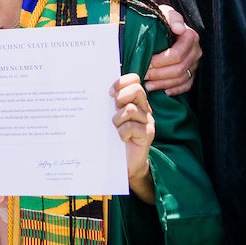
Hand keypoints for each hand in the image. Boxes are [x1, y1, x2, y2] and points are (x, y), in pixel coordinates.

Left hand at [110, 73, 155, 203]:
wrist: (125, 164)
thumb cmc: (115, 139)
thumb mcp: (112, 117)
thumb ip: (110, 104)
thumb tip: (97, 88)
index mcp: (135, 101)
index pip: (135, 80)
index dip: (122, 82)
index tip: (109, 92)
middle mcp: (144, 109)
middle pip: (137, 90)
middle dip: (121, 97)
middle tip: (114, 109)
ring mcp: (148, 121)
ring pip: (130, 109)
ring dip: (117, 119)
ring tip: (116, 129)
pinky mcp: (148, 134)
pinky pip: (131, 126)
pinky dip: (122, 132)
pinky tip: (121, 139)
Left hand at [144, 5, 200, 95]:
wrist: (167, 26)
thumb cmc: (164, 20)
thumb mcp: (165, 13)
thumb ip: (172, 17)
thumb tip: (178, 28)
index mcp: (190, 37)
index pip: (177, 55)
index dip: (160, 61)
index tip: (146, 62)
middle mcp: (196, 51)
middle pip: (179, 69)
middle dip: (159, 74)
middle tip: (143, 74)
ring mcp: (195, 63)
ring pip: (182, 79)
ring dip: (164, 84)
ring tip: (148, 85)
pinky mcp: (193, 72)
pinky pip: (187, 85)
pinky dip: (176, 90)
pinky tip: (164, 91)